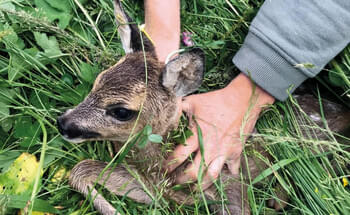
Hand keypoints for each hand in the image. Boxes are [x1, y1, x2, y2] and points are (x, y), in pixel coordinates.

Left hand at [165, 73, 274, 188]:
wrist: (243, 99)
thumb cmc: (216, 100)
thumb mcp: (193, 101)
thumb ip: (178, 108)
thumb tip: (166, 111)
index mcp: (196, 136)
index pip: (178, 156)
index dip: (169, 165)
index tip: (164, 169)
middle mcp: (209, 148)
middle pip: (192, 173)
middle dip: (181, 180)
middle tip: (175, 182)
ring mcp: (224, 152)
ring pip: (211, 177)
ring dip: (201, 185)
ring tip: (194, 189)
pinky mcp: (236, 153)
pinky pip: (232, 170)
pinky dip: (227, 174)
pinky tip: (220, 175)